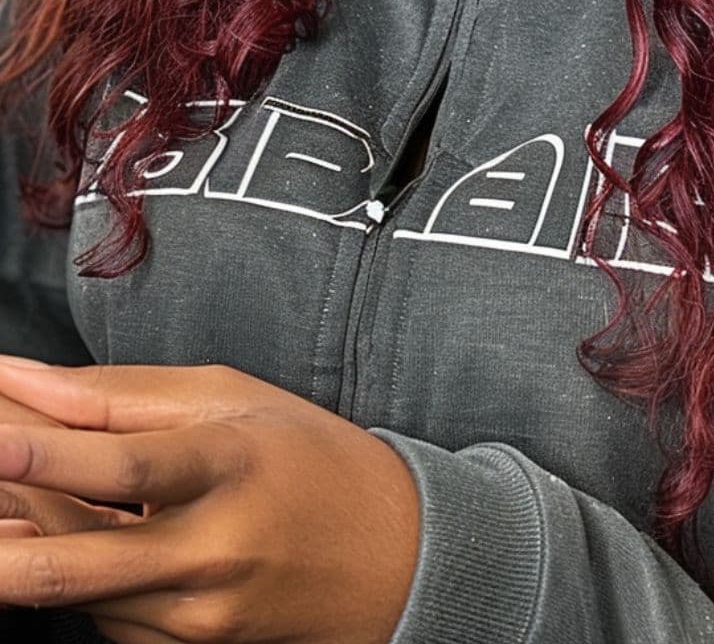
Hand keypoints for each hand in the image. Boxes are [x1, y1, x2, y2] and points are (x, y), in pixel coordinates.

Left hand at [0, 355, 420, 643]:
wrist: (391, 560)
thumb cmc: (307, 461)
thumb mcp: (229, 397)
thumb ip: (120, 393)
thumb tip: (21, 379)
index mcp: (229, 467)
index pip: (127, 466)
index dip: (46, 455)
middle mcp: (210, 554)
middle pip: (76, 564)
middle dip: (0, 550)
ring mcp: (195, 617)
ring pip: (73, 591)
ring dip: (18, 547)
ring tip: (5, 495)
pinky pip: (98, 614)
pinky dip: (64, 573)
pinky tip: (51, 531)